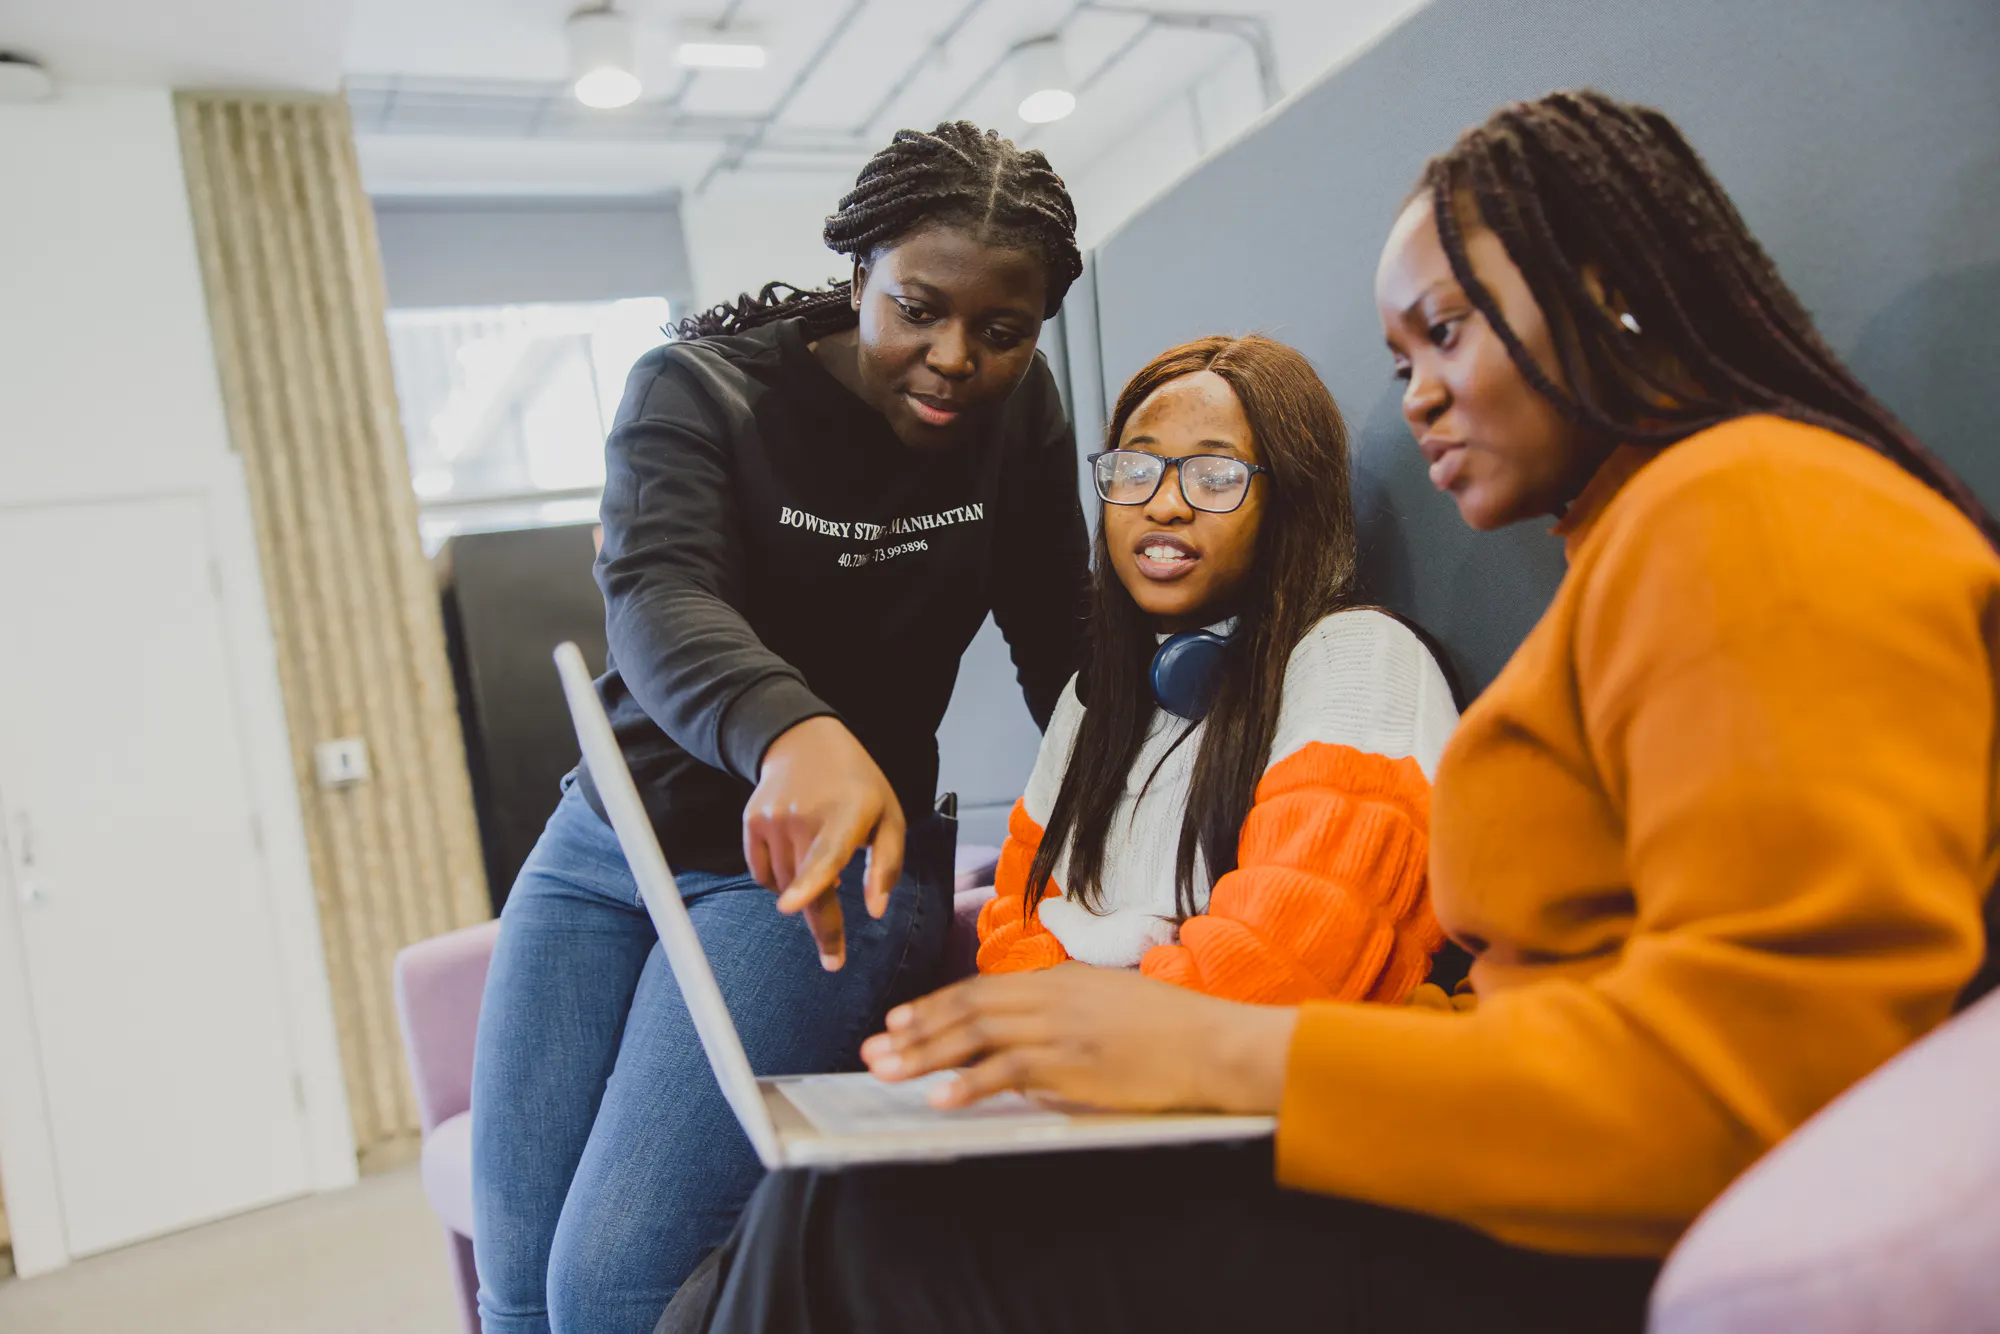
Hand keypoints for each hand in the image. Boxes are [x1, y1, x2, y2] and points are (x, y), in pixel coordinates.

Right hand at [744, 716, 904, 970]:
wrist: (804, 743)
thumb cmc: (858, 787)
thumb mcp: (889, 816)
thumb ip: (887, 865)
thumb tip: (875, 911)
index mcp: (847, 812)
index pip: (826, 853)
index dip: (810, 882)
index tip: (790, 908)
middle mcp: (804, 815)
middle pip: (807, 887)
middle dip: (823, 928)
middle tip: (834, 961)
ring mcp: (773, 818)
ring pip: (786, 885)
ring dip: (805, 893)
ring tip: (824, 869)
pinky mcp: (752, 822)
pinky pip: (763, 874)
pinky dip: (782, 881)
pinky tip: (798, 860)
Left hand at [859, 964, 1298, 1114]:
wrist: (1215, 1042)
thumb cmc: (1173, 1030)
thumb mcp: (1111, 1004)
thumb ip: (1065, 1016)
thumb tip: (1026, 1047)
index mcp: (1060, 980)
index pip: (982, 988)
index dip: (936, 1005)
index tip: (898, 1020)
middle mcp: (1053, 997)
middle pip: (968, 1009)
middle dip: (916, 1029)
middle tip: (875, 1048)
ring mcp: (1062, 1029)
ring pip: (977, 1035)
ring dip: (926, 1054)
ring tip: (887, 1071)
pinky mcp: (1074, 1063)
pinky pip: (1009, 1071)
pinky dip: (970, 1083)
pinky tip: (940, 1097)